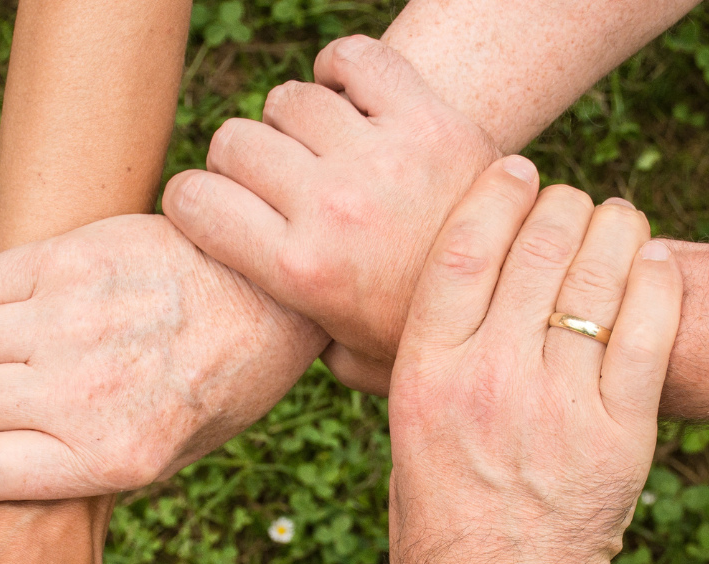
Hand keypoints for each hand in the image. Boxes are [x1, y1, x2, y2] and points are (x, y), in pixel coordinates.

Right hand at [0, 214, 327, 500]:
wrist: (271, 297)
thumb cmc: (222, 384)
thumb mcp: (171, 456)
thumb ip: (87, 467)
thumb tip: (2, 465)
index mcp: (110, 458)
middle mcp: (83, 395)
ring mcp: (72, 323)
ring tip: (13, 351)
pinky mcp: (70, 261)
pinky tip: (19, 308)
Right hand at [163, 35, 497, 393]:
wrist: (519, 299)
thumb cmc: (421, 334)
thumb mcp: (348, 360)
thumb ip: (295, 339)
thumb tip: (257, 326)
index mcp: (300, 272)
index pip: (194, 201)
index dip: (189, 200)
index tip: (207, 208)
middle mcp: (331, 208)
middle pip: (234, 141)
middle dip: (237, 162)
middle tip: (268, 184)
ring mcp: (380, 158)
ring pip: (288, 99)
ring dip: (292, 122)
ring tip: (316, 151)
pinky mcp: (427, 118)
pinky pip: (354, 58)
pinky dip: (340, 69)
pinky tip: (347, 100)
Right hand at [387, 159, 682, 563]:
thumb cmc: (437, 519)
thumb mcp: (400, 438)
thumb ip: (400, 369)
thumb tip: (373, 315)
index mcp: (424, 378)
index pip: (464, 247)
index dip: (496, 191)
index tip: (514, 169)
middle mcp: (488, 382)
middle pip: (539, 243)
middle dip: (560, 204)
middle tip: (566, 205)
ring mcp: (558, 406)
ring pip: (600, 272)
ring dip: (613, 229)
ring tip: (612, 225)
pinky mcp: (619, 434)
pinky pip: (650, 325)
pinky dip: (655, 278)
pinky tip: (649, 264)